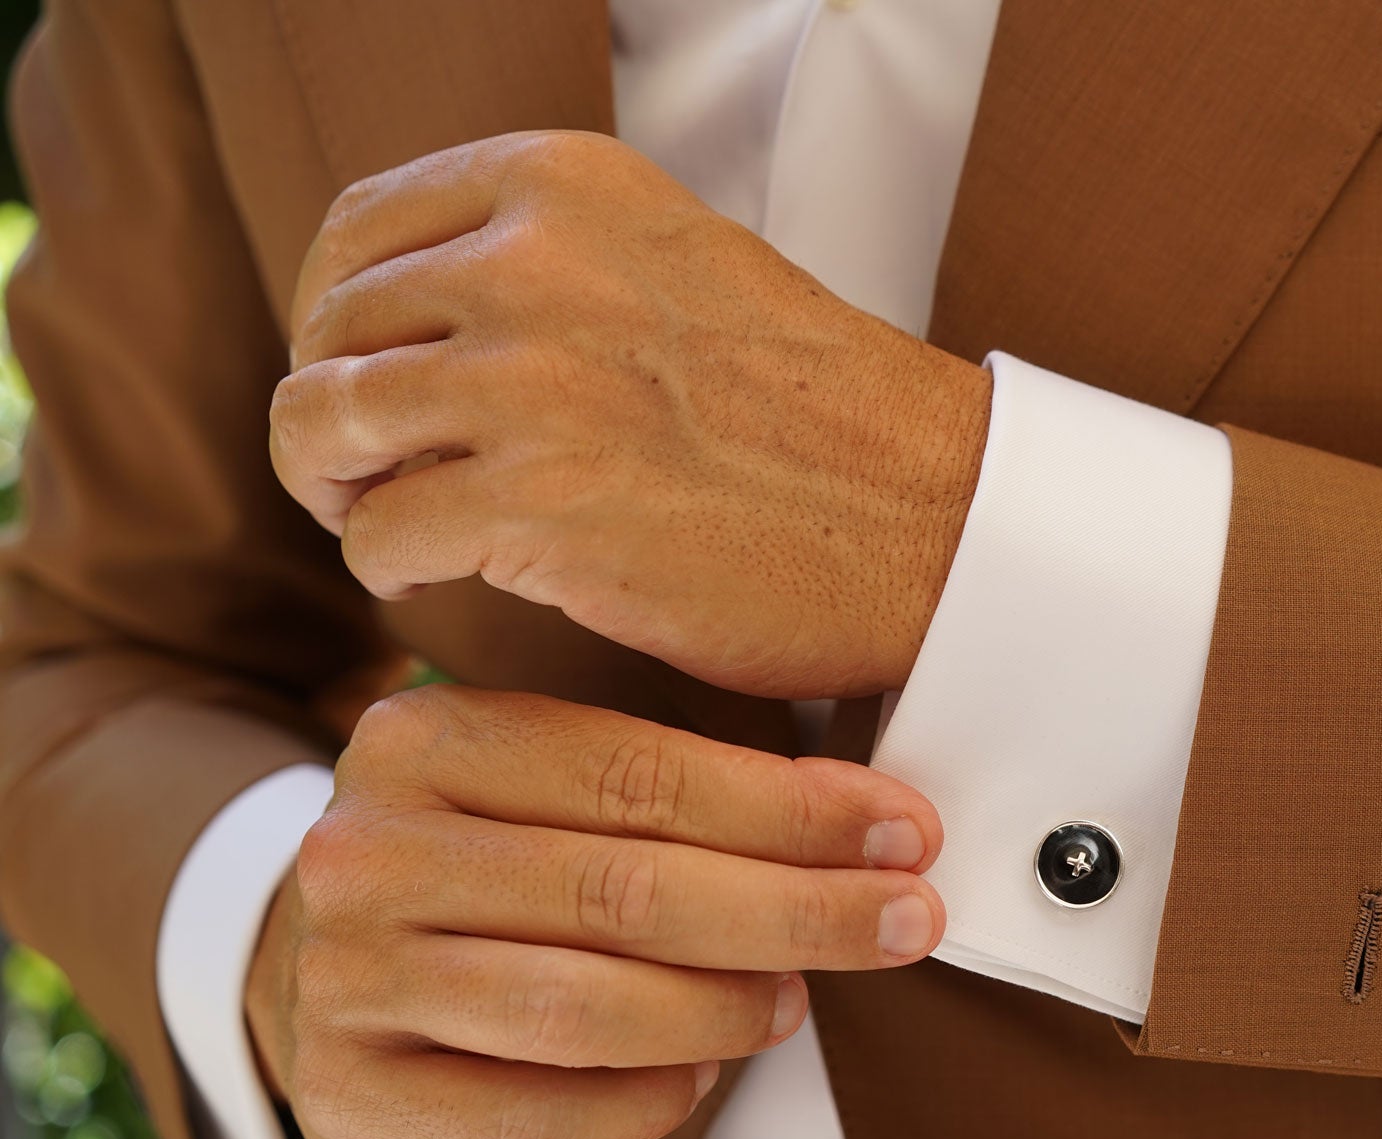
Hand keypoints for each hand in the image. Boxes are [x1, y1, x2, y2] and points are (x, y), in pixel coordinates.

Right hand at [243, 684, 945, 1138]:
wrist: (317, 964)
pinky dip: (640, 1103)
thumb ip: (669, 788)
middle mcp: (368, 849)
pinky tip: (700, 1076)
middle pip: (625, 891)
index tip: (903, 834)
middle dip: (796, 911)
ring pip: (582, 1007)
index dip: (790, 810)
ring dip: (722, 1010)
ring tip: (797, 1002)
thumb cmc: (479, 863)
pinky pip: (530, 1115)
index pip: (639, 773)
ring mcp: (345, 975)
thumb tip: (867, 824)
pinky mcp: (348, 1090)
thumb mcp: (539, 783)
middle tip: (904, 922)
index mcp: (426, 739)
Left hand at [270, 129, 991, 699]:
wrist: (928, 518)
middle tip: (374, 476)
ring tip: (390, 525)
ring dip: (338, 491)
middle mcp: (534, 264)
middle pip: (331, 334)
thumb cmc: (817, 415)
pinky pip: (376, 535)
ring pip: (322, 428)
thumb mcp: (674, 266)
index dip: (336, 316)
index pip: (359, 231)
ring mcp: (532, 384)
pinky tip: (444, 578)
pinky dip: (390, 569)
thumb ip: (549, 262)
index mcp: (567, 186)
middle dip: (334, 417)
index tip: (363, 376)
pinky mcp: (537, 504)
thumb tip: (415, 315)